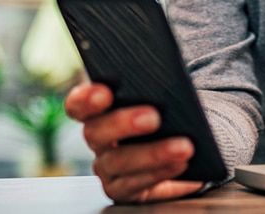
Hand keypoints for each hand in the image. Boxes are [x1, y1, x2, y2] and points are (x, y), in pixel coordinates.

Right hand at [64, 82, 204, 202]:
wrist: (186, 153)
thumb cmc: (168, 116)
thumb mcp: (160, 98)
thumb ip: (153, 88)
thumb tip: (166, 76)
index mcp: (99, 111)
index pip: (78, 104)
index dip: (86, 99)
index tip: (105, 93)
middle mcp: (98, 140)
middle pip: (95, 132)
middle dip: (124, 123)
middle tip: (154, 117)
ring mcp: (107, 167)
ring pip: (118, 161)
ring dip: (153, 153)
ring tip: (184, 147)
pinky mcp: (122, 189)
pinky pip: (134, 184)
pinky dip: (159, 173)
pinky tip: (180, 164)